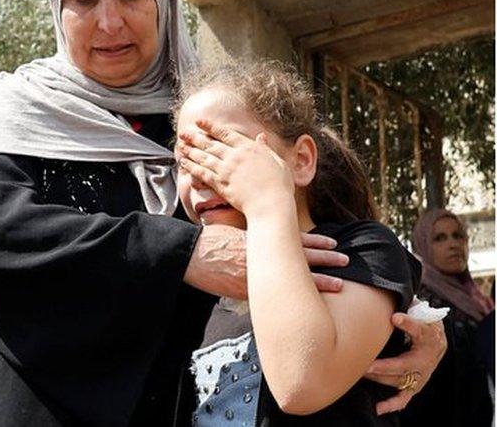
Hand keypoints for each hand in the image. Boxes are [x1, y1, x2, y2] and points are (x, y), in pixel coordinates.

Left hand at [177, 119, 292, 216]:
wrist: (271, 204)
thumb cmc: (279, 185)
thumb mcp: (277, 161)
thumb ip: (266, 148)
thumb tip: (261, 137)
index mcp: (248, 148)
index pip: (225, 133)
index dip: (210, 126)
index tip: (199, 121)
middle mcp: (235, 157)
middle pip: (210, 144)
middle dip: (194, 137)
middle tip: (183, 132)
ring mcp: (226, 170)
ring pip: (203, 157)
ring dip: (190, 150)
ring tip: (180, 145)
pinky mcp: (220, 184)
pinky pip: (202, 173)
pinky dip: (191, 167)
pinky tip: (184, 163)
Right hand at [184, 225, 346, 298]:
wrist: (190, 255)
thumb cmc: (207, 241)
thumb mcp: (231, 228)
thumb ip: (250, 233)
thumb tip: (260, 232)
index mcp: (262, 239)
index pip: (295, 239)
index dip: (316, 241)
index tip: (333, 241)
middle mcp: (265, 256)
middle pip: (302, 257)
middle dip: (326, 259)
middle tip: (347, 261)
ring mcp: (260, 276)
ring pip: (297, 280)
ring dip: (320, 281)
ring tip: (341, 285)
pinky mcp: (251, 292)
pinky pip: (279, 298)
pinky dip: (298, 301)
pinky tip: (312, 308)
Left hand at [364, 313, 446, 414]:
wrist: (437, 339)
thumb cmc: (421, 321)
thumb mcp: (418, 309)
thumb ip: (407, 303)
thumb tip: (388, 287)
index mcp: (429, 336)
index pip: (420, 330)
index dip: (409, 323)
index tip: (395, 316)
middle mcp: (427, 359)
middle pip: (405, 364)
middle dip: (384, 365)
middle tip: (364, 364)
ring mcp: (421, 374)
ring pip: (399, 380)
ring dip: (379, 378)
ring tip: (359, 372)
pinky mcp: (415, 385)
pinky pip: (405, 398)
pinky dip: (393, 404)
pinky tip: (379, 408)